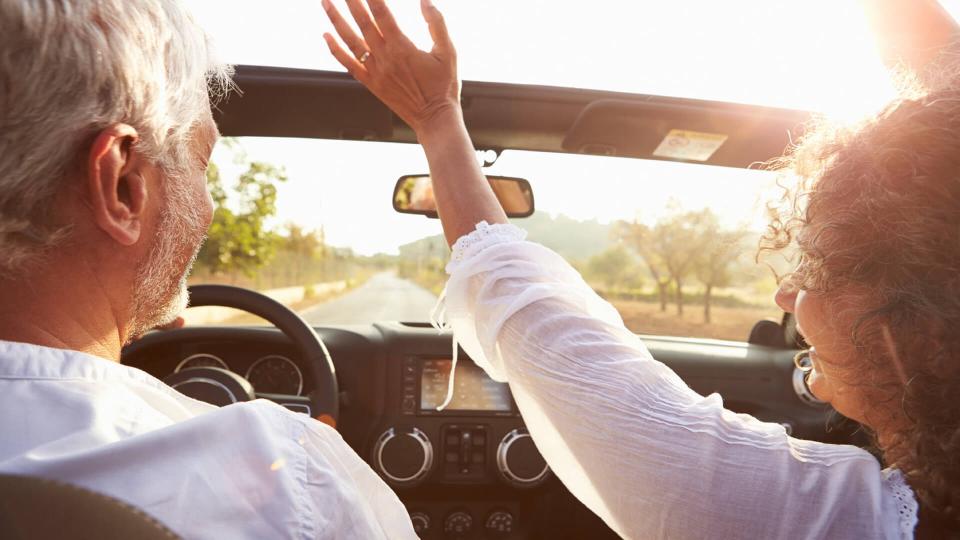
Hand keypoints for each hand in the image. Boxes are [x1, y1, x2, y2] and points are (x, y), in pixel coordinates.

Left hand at [321, 0, 460, 135]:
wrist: (434, 119)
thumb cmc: (444, 86)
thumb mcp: (448, 52)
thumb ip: (437, 24)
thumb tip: (425, 0)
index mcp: (402, 47)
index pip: (382, 13)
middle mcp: (385, 58)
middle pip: (363, 22)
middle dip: (351, 1)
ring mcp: (375, 72)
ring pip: (350, 41)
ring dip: (336, 20)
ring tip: (326, 3)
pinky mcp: (371, 84)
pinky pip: (348, 64)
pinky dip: (335, 49)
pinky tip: (326, 36)